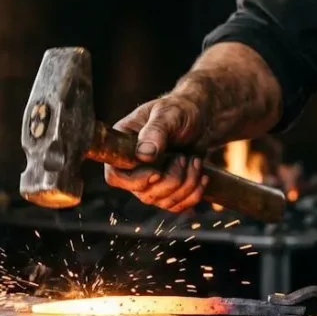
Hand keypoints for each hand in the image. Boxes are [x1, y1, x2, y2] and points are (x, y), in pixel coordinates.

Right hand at [103, 94, 210, 212]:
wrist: (202, 118)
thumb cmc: (181, 109)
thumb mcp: (168, 114)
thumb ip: (155, 131)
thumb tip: (143, 155)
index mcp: (123, 145)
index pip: (115, 175)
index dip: (136, 179)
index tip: (157, 170)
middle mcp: (132, 166)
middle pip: (143, 193)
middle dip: (171, 179)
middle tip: (183, 157)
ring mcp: (148, 180)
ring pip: (162, 201)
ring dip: (186, 184)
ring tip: (195, 162)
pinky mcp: (166, 190)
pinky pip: (176, 206)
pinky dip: (193, 193)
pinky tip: (201, 175)